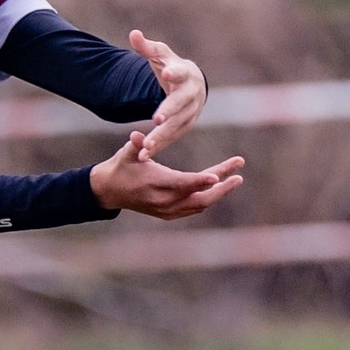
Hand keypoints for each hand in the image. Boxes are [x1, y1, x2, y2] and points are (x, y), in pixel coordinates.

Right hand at [88, 131, 243, 220]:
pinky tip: (220, 187)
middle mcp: (163, 202)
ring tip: (236, 178)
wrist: (110, 191)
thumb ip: (136, 145)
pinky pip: (195, 208)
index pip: (183, 184)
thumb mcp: (126, 154)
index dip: (201, 180)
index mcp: (155, 185)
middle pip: (199, 198)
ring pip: (200, 204)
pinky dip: (209, 198)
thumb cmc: (121, 167)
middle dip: (221, 188)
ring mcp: (167, 210)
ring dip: (219, 193)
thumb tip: (137, 136)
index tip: (219, 176)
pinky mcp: (169, 214)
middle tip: (239, 176)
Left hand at [129, 29, 205, 159]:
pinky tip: (143, 156)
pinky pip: (171, 138)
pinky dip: (159, 147)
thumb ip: (146, 47)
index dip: (174, 72)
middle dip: (169, 112)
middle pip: (180, 104)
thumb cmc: (172, 66)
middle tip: (156, 119)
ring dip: (162, 137)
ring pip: (176, 126)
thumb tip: (133, 34)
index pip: (180, 72)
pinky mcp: (184, 127)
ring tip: (146, 147)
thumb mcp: (160, 55)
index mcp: (185, 74)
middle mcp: (190, 95)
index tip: (167, 73)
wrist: (191, 84)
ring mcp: (190, 113)